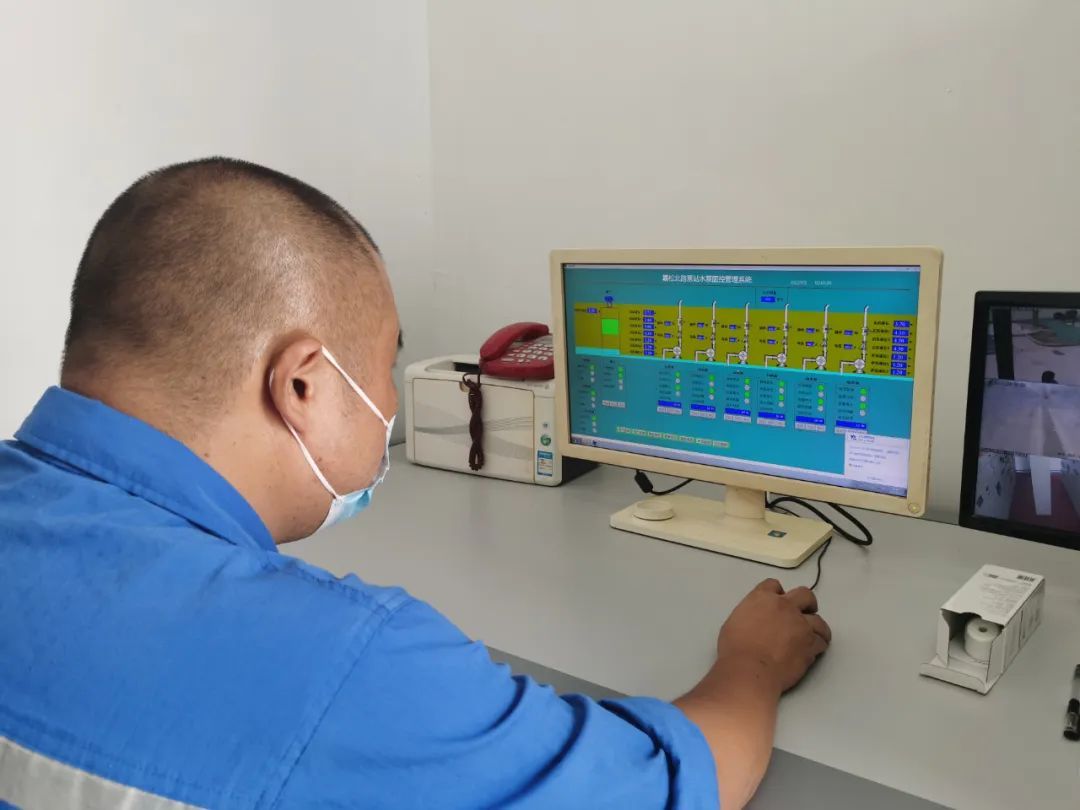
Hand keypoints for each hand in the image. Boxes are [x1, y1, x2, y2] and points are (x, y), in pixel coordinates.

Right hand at [716, 578, 830, 693]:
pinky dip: (818, 646)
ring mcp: (801, 625)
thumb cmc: (735, 648)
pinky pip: (821, 642)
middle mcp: (785, 606)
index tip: (778, 603)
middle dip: (807, 603)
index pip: (774, 585)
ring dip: (816, 628)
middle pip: (805, 595)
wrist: (750, 669)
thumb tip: (756, 621)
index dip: (777, 593)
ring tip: (812, 637)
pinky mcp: (811, 644)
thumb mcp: (734, 622)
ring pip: (819, 621)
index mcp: (762, 598)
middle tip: (804, 614)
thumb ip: (750, 615)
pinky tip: (811, 652)